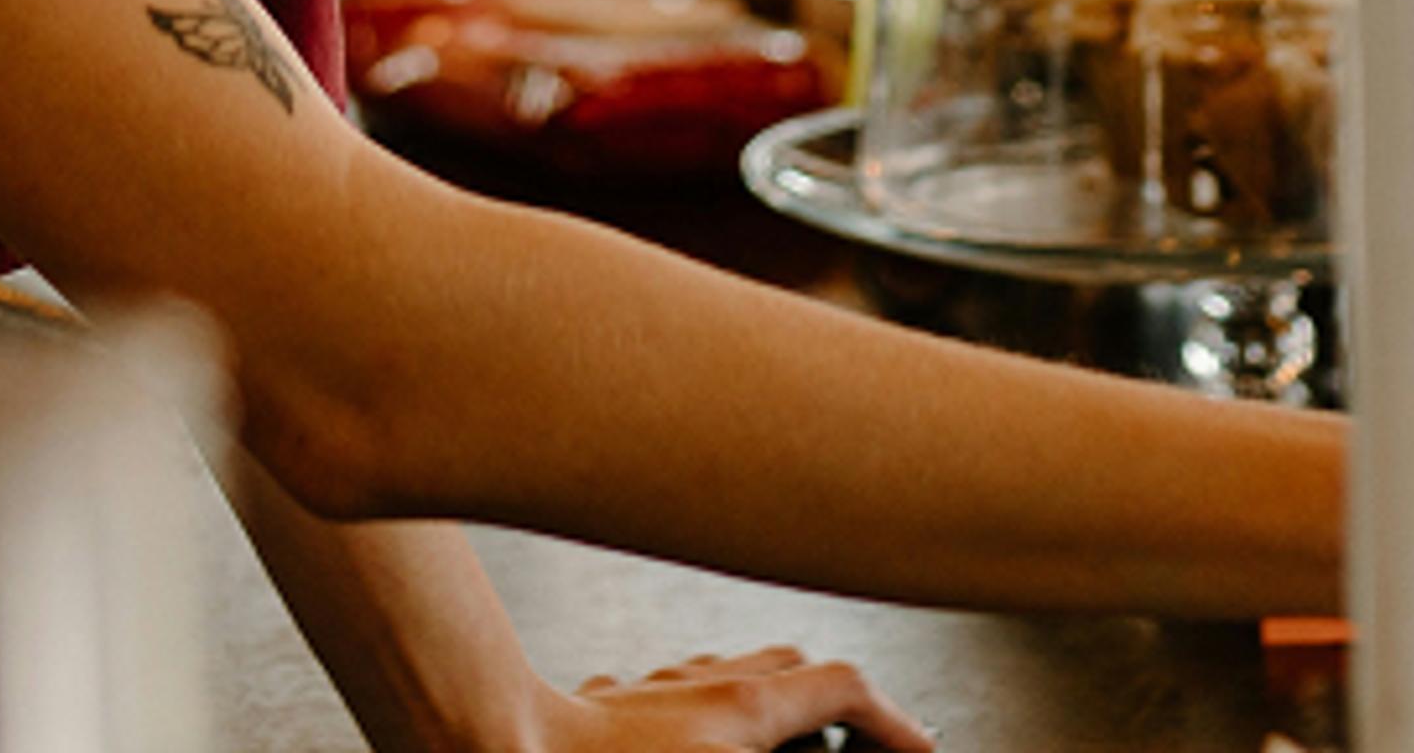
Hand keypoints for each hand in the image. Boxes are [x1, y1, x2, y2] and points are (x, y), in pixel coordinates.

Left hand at [531, 644, 935, 752]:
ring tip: (778, 744)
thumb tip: (818, 733)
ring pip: (723, 676)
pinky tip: (680, 746)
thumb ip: (790, 733)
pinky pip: (659, 702)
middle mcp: (696, 686)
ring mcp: (646, 693)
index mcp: (740, 708)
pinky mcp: (600, 713)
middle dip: (831, 707)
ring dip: (761, 708)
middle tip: (858, 744)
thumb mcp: (731, 742)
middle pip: (789, 669)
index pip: (842, 687)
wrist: (492, 747)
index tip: (921, 750)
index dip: (893, 723)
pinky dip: (691, 720)